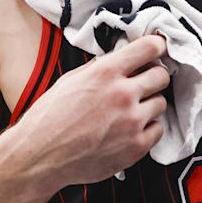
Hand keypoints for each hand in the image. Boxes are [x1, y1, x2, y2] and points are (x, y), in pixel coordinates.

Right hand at [13, 34, 169, 187]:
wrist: (40, 156)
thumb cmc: (49, 119)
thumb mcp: (69, 81)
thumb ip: (98, 68)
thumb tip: (118, 60)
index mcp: (105, 72)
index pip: (150, 47)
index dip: (157, 46)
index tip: (158, 50)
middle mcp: (122, 94)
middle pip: (162, 75)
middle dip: (154, 77)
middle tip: (143, 84)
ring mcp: (131, 121)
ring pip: (161, 103)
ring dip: (149, 105)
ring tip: (130, 112)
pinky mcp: (136, 146)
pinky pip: (158, 130)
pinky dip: (147, 129)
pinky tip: (129, 130)